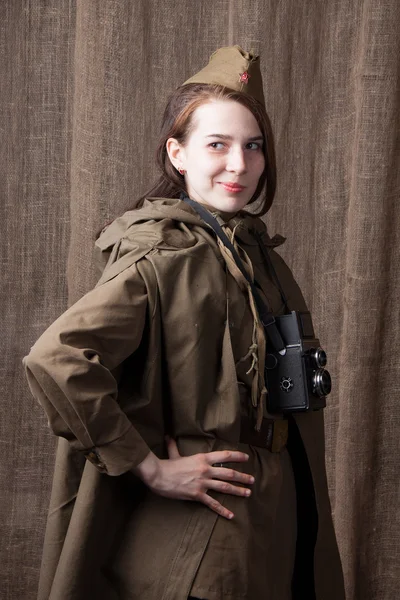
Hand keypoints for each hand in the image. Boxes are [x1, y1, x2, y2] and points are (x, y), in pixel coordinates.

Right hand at [131, 437, 254, 518]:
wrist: (159, 476)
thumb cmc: (167, 465)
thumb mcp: (173, 454)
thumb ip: (173, 445)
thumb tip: (168, 436)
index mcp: (202, 458)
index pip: (224, 455)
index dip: (236, 456)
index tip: (246, 458)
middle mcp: (205, 470)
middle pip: (228, 473)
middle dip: (242, 477)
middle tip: (252, 480)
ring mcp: (202, 483)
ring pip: (224, 487)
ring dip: (238, 490)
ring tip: (248, 493)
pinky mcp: (197, 494)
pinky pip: (212, 503)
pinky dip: (222, 510)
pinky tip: (231, 515)